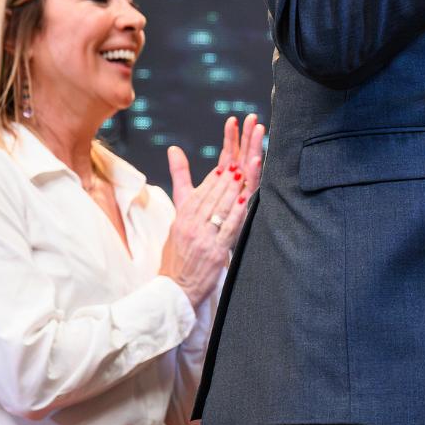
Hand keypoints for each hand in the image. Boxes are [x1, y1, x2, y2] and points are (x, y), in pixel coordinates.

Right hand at [158, 114, 264, 306]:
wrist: (173, 288)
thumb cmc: (178, 253)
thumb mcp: (177, 216)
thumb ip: (180, 181)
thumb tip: (175, 148)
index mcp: (186, 211)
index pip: (209, 179)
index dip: (225, 156)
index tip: (237, 136)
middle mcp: (193, 219)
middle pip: (218, 184)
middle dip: (237, 160)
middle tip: (251, 138)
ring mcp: (203, 234)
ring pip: (223, 202)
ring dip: (239, 180)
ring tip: (251, 159)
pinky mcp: (213, 249)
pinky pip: (227, 225)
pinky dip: (237, 209)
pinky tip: (246, 195)